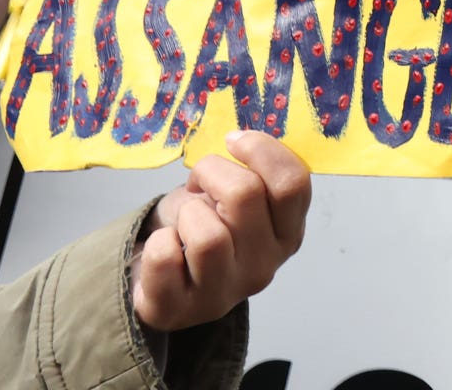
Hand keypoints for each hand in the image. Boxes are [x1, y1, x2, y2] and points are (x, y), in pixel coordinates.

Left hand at [129, 131, 311, 332]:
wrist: (163, 281)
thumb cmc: (206, 226)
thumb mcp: (238, 199)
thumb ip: (254, 175)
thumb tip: (239, 140)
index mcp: (287, 234)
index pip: (293, 183)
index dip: (262, 149)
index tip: (233, 140)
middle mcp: (264, 266)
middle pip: (245, 195)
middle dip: (211, 172)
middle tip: (200, 182)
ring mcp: (223, 294)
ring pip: (208, 235)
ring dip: (187, 214)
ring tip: (184, 222)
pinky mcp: (178, 311)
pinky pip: (165, 257)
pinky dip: (158, 242)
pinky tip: (166, 248)